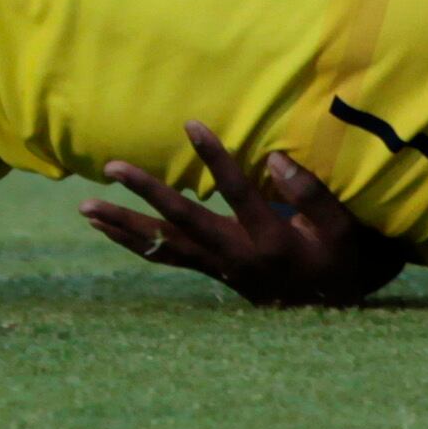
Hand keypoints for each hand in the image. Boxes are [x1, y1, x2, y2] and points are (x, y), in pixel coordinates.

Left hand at [80, 122, 406, 307]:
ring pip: (165, 247)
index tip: (192, 124)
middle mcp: (238, 258)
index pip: (238, 194)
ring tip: (85, 209)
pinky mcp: (213, 271)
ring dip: (124, 227)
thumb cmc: (342, 255)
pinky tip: (107, 229)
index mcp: (271, 242)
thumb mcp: (341, 227)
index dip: (215, 159)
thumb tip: (273, 158)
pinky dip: (134, 242)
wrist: (337, 305)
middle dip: (147, 194)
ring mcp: (221, 269)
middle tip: (111, 168)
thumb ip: (311, 193)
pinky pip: (166, 256)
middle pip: (185, 223)